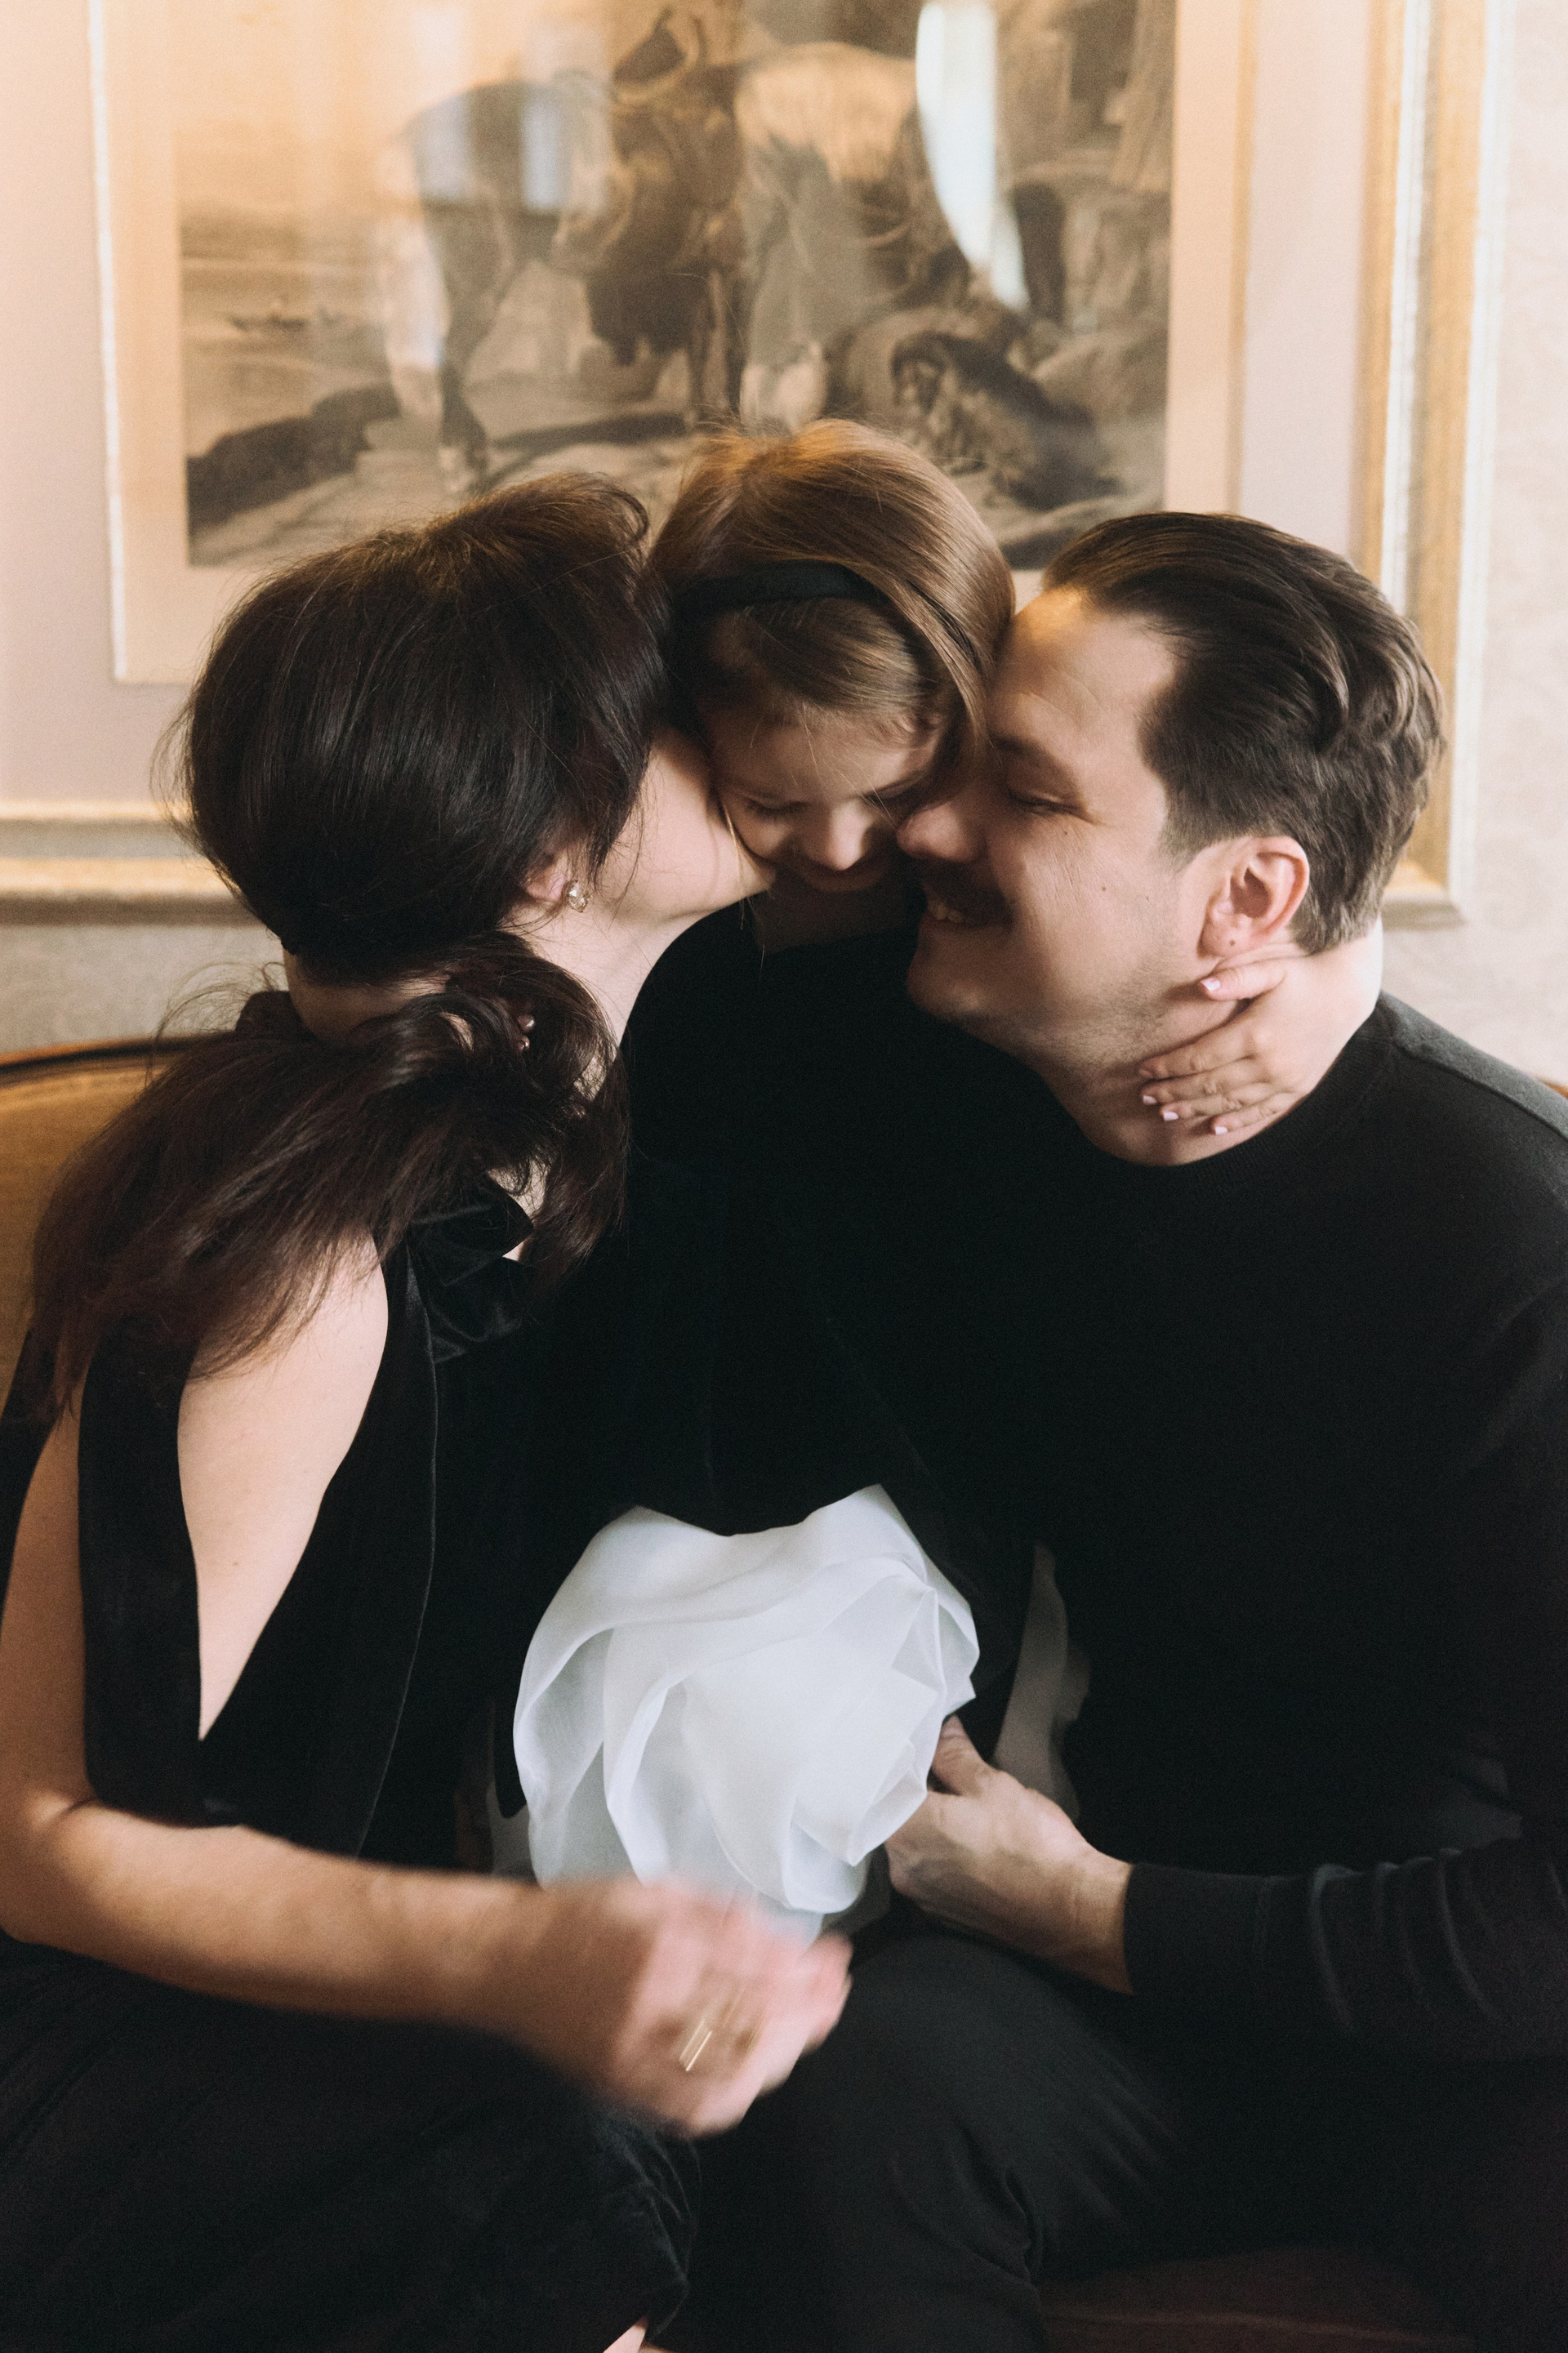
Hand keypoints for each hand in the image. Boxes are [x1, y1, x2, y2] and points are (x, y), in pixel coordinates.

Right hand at [489, 1877, 848, 2134]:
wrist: (507, 1963)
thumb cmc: (583, 1916)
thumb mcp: (657, 1893)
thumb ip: (724, 1918)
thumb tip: (789, 1944)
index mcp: (661, 1945)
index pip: (756, 1967)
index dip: (806, 1971)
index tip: (837, 1962)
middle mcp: (653, 2004)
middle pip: (753, 2024)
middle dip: (805, 2013)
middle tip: (834, 1997)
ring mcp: (639, 2055)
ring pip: (734, 2073)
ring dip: (782, 2053)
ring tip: (808, 2028)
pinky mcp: (627, 2087)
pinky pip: (700, 2107)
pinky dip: (742, 2091)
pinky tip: (763, 2068)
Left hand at [887, 1721, 1130, 1992]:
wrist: (1070, 1911)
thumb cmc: (1031, 1848)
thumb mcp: (992, 1785)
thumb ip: (956, 1756)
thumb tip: (942, 1735)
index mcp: (906, 1831)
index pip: (882, 1787)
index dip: (901, 1765)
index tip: (919, 1750)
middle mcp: (903, 1869)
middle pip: (893, 1818)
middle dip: (917, 1794)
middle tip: (945, 1773)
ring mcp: (922, 1897)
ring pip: (914, 1847)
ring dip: (931, 1826)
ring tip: (966, 1809)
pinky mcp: (944, 1915)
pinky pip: (932, 1874)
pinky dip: (945, 1856)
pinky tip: (975, 1844)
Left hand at [1136, 924, 1383, 1138]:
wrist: (1348, 995)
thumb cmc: (1302, 977)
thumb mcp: (1271, 969)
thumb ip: (1235, 978)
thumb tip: (1200, 986)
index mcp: (1255, 1033)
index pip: (1200, 1057)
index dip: (1168, 1067)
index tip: (1143, 1071)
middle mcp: (1269, 1063)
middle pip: (1209, 1085)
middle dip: (1173, 1092)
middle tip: (1145, 1098)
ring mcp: (1284, 1080)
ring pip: (1230, 1102)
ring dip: (1195, 1109)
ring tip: (1165, 1113)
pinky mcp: (1296, 1089)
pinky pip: (1260, 1112)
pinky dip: (1235, 1121)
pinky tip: (1212, 1127)